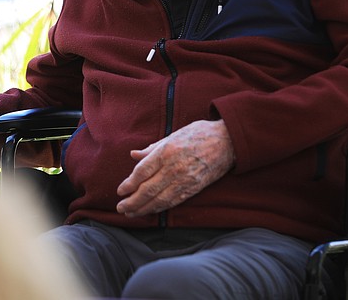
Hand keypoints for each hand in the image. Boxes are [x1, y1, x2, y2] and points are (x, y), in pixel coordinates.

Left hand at [116, 120, 234, 216]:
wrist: (227, 141)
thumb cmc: (198, 134)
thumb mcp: (172, 135)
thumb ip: (152, 148)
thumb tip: (133, 155)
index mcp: (166, 152)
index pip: (142, 172)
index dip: (129, 184)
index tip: (120, 191)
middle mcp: (174, 168)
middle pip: (148, 189)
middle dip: (132, 201)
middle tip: (121, 208)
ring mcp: (185, 180)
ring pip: (160, 199)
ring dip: (143, 208)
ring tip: (131, 214)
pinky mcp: (194, 188)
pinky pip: (174, 201)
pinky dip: (160, 208)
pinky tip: (150, 211)